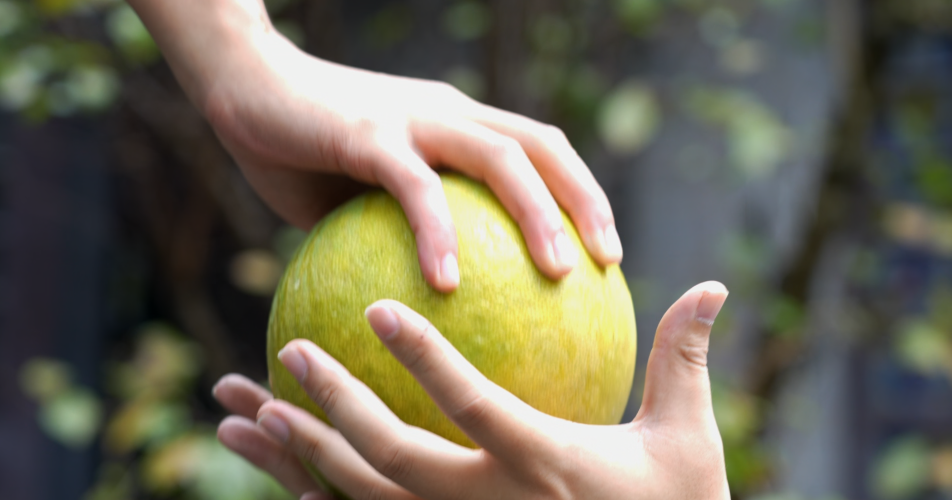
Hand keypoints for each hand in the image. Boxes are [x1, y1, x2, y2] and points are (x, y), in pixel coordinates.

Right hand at [130, 0, 621, 291]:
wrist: (241, 81)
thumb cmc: (301, 146)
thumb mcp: (361, 194)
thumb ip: (396, 228)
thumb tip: (419, 297)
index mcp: (455, 124)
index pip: (537, 152)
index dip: (578, 194)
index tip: (600, 251)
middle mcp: (448, 114)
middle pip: (541, 148)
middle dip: (584, 200)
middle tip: (609, 262)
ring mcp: (413, 118)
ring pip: (499, 158)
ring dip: (537, 214)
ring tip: (559, 274)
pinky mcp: (369, 133)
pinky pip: (416, 187)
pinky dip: (437, 234)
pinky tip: (448, 285)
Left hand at [215, 282, 730, 498]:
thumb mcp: (691, 443)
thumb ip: (683, 360)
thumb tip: (715, 283)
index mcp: (546, 468)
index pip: (473, 407)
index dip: (425, 358)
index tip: (379, 308)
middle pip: (394, 461)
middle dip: (335, 407)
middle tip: (290, 353)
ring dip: (304, 458)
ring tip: (255, 413)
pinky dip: (313, 494)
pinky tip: (278, 462)